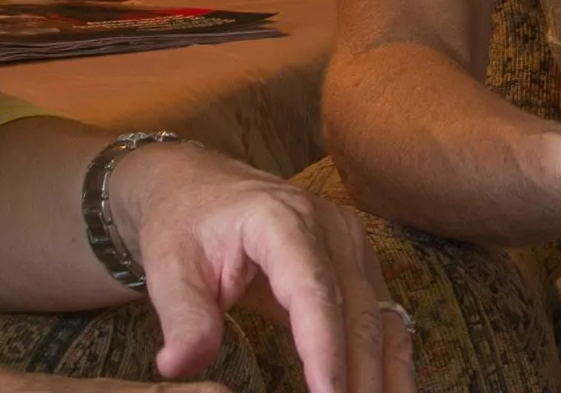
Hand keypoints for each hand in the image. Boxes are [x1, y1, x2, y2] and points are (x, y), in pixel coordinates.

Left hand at [108, 144, 414, 391]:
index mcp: (280, 220)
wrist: (203, 188)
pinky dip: (390, 361)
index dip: (324, 347)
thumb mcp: (169, 268)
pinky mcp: (360, 264)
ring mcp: (352, 245)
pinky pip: (384, 317)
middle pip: (357, 311)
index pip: (313, 289)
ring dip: (385, 375)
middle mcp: (330, 229)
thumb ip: (182, 318)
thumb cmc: (186, 225)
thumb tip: (178, 366)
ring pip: (381, 318)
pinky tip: (391, 392)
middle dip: (359, 376)